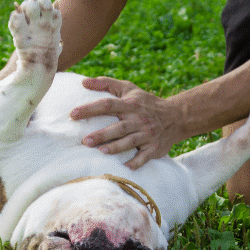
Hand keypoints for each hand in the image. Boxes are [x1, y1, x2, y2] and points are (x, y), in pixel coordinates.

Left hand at [71, 77, 186, 169]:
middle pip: (119, 126)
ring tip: (101, 152)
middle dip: (102, 134)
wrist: (176, 117)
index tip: (73, 114)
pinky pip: (145, 156)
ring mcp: (147, 134)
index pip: (108, 104)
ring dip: (116, 147)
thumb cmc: (146, 103)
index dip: (90, 108)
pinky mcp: (154, 148)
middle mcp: (138, 119)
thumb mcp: (129, 89)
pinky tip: (126, 167)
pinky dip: (136, 162)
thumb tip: (83, 82)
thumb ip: (106, 84)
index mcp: (130, 105)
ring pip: (130, 141)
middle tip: (84, 141)